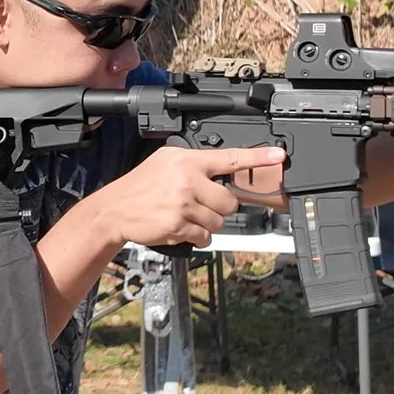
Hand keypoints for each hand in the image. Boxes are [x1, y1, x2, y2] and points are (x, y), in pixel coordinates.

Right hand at [92, 145, 286, 247]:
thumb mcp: (165, 162)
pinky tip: (180, 227)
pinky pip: (205, 237)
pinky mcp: (179, 226)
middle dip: (219, 207)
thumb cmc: (141, 186)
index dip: (258, 157)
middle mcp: (188, 180)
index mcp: (188, 160)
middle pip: (229, 201)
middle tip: (199, 204)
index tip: (278, 156)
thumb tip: (223, 170)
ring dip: (207, 223)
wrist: (115, 210)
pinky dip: (197, 236)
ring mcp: (184, 204)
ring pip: (219, 221)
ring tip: (184, 215)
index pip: (230, 157)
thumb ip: (194, 163)